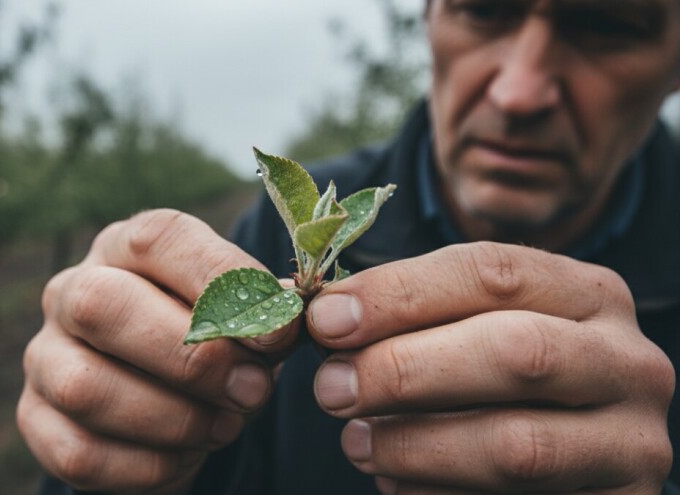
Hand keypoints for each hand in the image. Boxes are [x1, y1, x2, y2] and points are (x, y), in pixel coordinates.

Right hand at [17, 209, 298, 493]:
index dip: (222, 280)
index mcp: (126, 247)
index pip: (159, 238)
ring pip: (85, 387)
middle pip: (103, 305)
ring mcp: (45, 355)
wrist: (167, 401)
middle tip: (252, 389)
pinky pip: (78, 452)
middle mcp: (72, 291)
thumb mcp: (244, 318)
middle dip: (191, 357)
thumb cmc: (212, 344)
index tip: (279, 330)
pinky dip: (147, 464)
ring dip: (172, 418)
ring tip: (226, 425)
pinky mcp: (35, 419)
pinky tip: (187, 455)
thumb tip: (286, 316)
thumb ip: (265, 314)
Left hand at [308, 242, 673, 493]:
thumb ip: (413, 318)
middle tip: (331, 388)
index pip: (490, 271)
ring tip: (355, 443)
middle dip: (406, 369)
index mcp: (587, 293)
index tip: (325, 319)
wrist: (565, 464)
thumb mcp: (472, 328)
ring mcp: (631, 442)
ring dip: (415, 445)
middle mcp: (626, 361)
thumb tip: (324, 317)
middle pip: (515, 351)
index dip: (398, 293)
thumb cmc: (502, 379)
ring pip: (518, 445)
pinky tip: (395, 483)